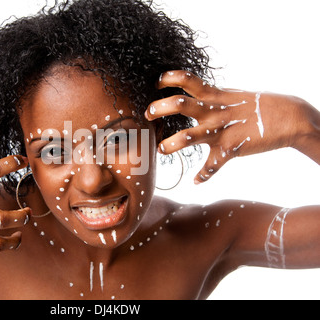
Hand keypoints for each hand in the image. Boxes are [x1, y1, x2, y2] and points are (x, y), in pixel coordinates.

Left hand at [146, 70, 314, 183]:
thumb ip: (209, 96)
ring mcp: (221, 131)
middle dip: (160, 108)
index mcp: (214, 96)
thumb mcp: (230, 95)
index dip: (168, 79)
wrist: (287, 117)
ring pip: (189, 137)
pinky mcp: (230, 149)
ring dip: (171, 144)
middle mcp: (213, 112)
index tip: (156, 83)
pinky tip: (195, 181)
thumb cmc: (254, 106)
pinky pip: (212, 166)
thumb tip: (190, 92)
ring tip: (160, 149)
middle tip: (148, 113)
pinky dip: (203, 175)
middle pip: (180, 105)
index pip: (187, 81)